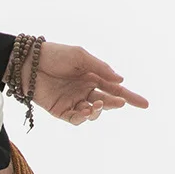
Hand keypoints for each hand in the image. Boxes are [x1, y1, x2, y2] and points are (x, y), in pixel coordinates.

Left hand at [12, 42, 148, 123]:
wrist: (30, 63)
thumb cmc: (55, 54)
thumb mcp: (81, 57)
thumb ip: (101, 68)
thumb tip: (121, 80)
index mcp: (93, 76)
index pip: (115, 88)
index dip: (130, 97)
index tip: (144, 104)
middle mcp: (85, 90)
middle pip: (107, 102)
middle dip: (115, 104)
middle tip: (120, 103)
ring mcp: (73, 101)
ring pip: (92, 112)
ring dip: (98, 110)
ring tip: (98, 104)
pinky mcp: (60, 110)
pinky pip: (75, 118)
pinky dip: (83, 117)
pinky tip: (86, 110)